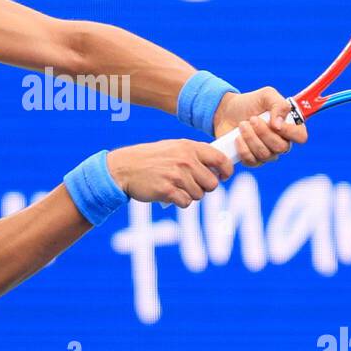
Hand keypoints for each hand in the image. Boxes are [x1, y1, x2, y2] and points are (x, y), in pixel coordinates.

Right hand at [106, 140, 233, 207]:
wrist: (124, 168)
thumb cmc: (150, 159)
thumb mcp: (173, 148)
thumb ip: (194, 155)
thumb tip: (216, 169)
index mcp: (188, 147)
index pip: (220, 159)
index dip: (226, 170)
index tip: (224, 176)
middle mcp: (185, 161)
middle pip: (212, 183)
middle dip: (205, 188)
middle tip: (193, 185)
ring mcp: (177, 176)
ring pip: (199, 195)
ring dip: (190, 195)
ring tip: (176, 188)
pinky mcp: (168, 191)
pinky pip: (186, 203)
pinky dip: (180, 202)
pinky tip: (170, 194)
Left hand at [212, 87, 308, 167]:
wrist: (228, 111)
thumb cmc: (251, 102)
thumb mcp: (267, 95)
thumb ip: (279, 105)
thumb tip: (278, 125)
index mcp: (290, 127)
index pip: (300, 137)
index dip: (289, 132)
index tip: (274, 122)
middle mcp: (282, 143)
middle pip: (281, 147)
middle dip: (264, 132)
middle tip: (252, 119)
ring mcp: (268, 154)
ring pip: (265, 154)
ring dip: (251, 137)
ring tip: (242, 124)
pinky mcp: (252, 160)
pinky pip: (252, 161)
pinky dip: (243, 148)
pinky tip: (237, 137)